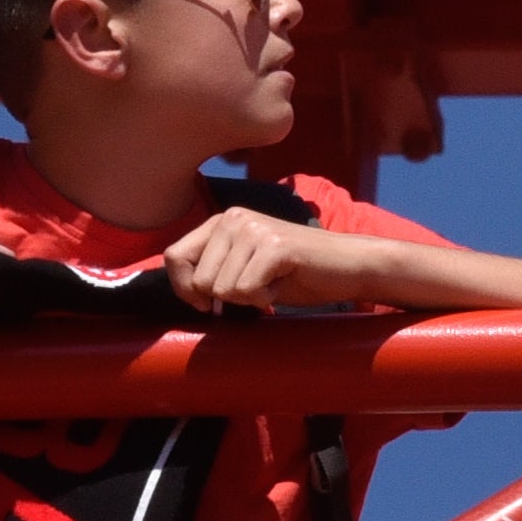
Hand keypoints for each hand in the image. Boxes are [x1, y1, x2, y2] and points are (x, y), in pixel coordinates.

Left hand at [164, 208, 381, 312]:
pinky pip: (247, 291)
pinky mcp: (274, 246)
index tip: (209, 302)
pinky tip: (283, 283)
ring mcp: (254, 229)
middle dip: (225, 298)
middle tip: (258, 285)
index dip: (186, 289)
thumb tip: (185, 295)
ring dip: (250, 298)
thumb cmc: (296, 272)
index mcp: (222, 220)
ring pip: (222, 290)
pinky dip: (266, 299)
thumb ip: (212, 270)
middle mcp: (234, 218)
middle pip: (198, 281)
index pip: (173, 258)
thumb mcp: (244, 266)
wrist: (348, 266)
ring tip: (274, 281)